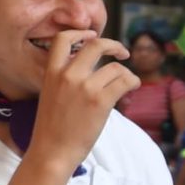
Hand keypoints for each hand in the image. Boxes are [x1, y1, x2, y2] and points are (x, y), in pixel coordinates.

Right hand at [28, 30, 135, 170]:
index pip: (62, 39)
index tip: (92, 34)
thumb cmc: (53, 128)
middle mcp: (68, 75)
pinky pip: (125, 81)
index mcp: (52, 72)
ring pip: (115, 67)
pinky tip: (132, 87)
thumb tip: (93, 69)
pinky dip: (133, 82)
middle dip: (113, 45)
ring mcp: (85, 87)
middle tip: (122, 52)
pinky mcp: (101, 101)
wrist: (52, 151)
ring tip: (127, 83)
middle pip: (96, 45)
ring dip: (126, 73)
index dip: (80, 32)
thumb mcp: (51, 95)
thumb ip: (67, 79)